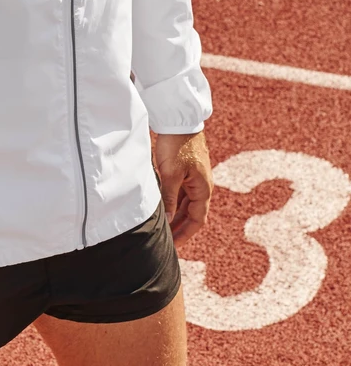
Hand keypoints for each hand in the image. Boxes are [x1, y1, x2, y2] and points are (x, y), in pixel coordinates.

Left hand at [154, 131, 212, 247]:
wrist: (178, 119)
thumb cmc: (176, 145)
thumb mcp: (171, 174)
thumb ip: (170, 199)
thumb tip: (169, 220)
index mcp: (203, 188)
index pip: (197, 220)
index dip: (185, 234)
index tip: (174, 246)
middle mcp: (202, 185)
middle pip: (193, 213)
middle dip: (180, 228)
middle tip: (166, 241)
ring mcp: (195, 177)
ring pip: (187, 203)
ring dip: (176, 216)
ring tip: (162, 228)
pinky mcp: (186, 169)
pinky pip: (182, 192)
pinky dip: (173, 202)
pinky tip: (162, 207)